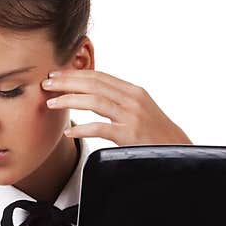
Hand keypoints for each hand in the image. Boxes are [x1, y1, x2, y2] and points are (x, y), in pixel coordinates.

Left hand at [42, 69, 191, 145]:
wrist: (179, 151)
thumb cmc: (155, 134)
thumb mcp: (139, 111)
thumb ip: (118, 101)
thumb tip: (92, 97)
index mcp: (133, 91)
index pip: (99, 76)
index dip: (75, 74)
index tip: (55, 75)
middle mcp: (132, 99)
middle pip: (94, 84)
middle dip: (67, 82)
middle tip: (46, 84)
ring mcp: (132, 116)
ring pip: (94, 101)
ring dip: (69, 100)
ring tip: (51, 103)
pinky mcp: (130, 134)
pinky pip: (101, 128)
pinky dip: (82, 129)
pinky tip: (69, 132)